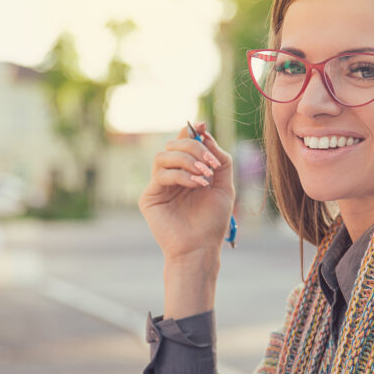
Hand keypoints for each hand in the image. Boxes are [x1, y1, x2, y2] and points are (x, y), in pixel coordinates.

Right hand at [138, 122, 234, 261]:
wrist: (201, 248)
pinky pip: (162, 174)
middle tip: (210, 163)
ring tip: (204, 175)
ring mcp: (158, 186)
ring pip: (163, 156)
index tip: (203, 125)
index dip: (191, 131)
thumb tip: (205, 134)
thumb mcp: (224, 185)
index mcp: (187, 172)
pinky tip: (197, 184)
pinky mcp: (149, 197)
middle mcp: (171, 176)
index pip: (184, 144)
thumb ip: (220, 159)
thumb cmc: (212, 221)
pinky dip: (181, 175)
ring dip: (187, 160)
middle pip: (173, 145)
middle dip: (194, 148)